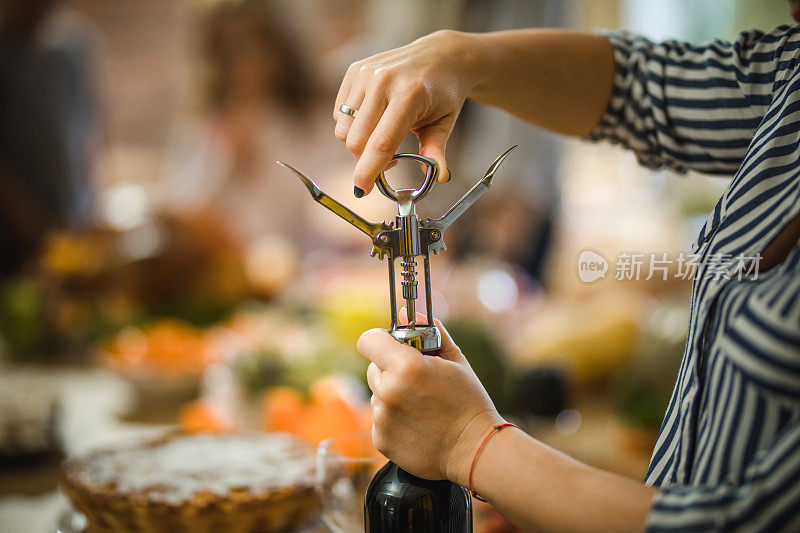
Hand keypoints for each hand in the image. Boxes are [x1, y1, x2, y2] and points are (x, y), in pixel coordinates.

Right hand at [333, 30, 482, 194]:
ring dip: (358, 144)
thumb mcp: (445, 123)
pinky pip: (339, 114)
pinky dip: (352, 126)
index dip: (368, 171)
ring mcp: (365, 74)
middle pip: (355, 140)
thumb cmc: (444, 93)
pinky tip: (374, 120)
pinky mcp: (354, 71)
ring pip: (343, 130)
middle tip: (390, 162)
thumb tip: (439, 178)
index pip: (380, 143)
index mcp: (408, 95)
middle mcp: (382, 81)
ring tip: (382, 139)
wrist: (441, 56)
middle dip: (366, 161)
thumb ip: (437, 152)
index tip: (361, 190)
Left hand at [357, 314, 503, 483]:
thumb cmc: (469, 403)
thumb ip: (429, 333)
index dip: (379, 340)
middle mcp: (388, 391)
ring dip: (392, 396)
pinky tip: (417, 424)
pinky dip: (393, 420)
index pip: (368, 340)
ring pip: (376, 395)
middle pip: (372, 368)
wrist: (475, 450)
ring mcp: (382, 418)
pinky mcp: (381, 439)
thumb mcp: (455, 360)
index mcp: (406, 367)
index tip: (391, 346)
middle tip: (416, 380)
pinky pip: (379, 419)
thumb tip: (405, 313)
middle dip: (389, 370)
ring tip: (421, 406)